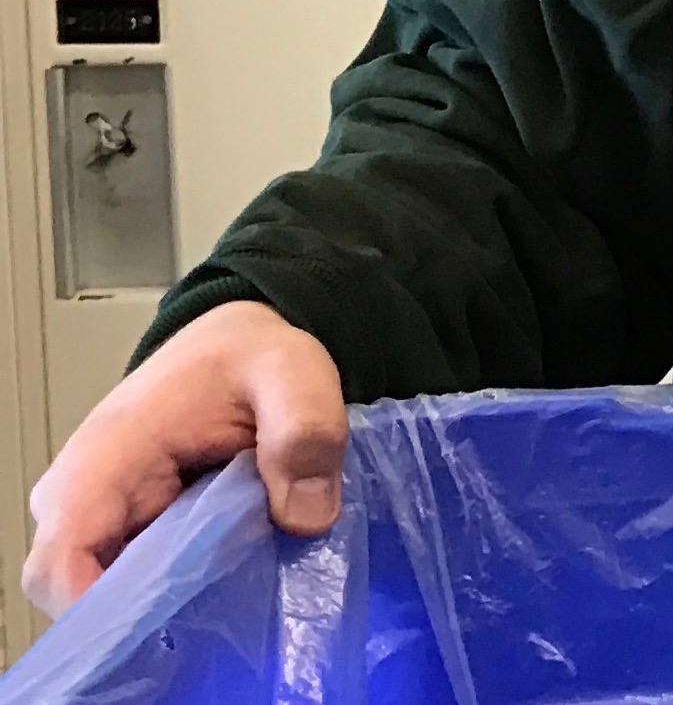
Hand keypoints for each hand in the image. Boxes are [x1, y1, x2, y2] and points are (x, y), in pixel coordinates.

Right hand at [26, 301, 344, 615]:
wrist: (239, 347)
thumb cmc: (250, 358)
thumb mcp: (293, 373)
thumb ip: (304, 431)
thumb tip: (305, 518)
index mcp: (104, 460)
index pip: (60, 561)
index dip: (98, 611)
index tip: (165, 631)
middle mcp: (84, 497)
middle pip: (77, 593)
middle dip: (143, 620)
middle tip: (221, 625)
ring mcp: (104, 518)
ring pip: (108, 594)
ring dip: (168, 609)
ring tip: (236, 607)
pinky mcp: (132, 530)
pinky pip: (138, 581)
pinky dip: (182, 594)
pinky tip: (234, 593)